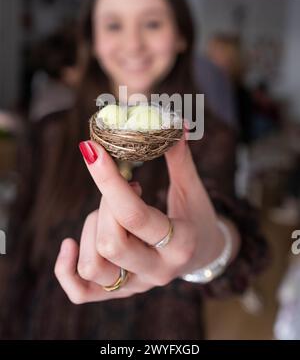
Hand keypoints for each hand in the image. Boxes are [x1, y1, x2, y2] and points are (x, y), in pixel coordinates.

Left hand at [54, 130, 232, 303]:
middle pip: (111, 242)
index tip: (92, 150)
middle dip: (106, 203)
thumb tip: (177, 123)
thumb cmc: (197, 216)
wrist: (202, 253)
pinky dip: (65, 269)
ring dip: (92, 228)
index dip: (109, 181)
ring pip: (93, 265)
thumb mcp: (192, 188)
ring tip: (110, 214)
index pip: (134, 215)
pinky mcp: (119, 293)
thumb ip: (179, 157)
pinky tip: (69, 244)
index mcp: (179, 244)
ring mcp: (136, 286)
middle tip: (125, 186)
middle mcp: (157, 271)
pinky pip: (80, 293)